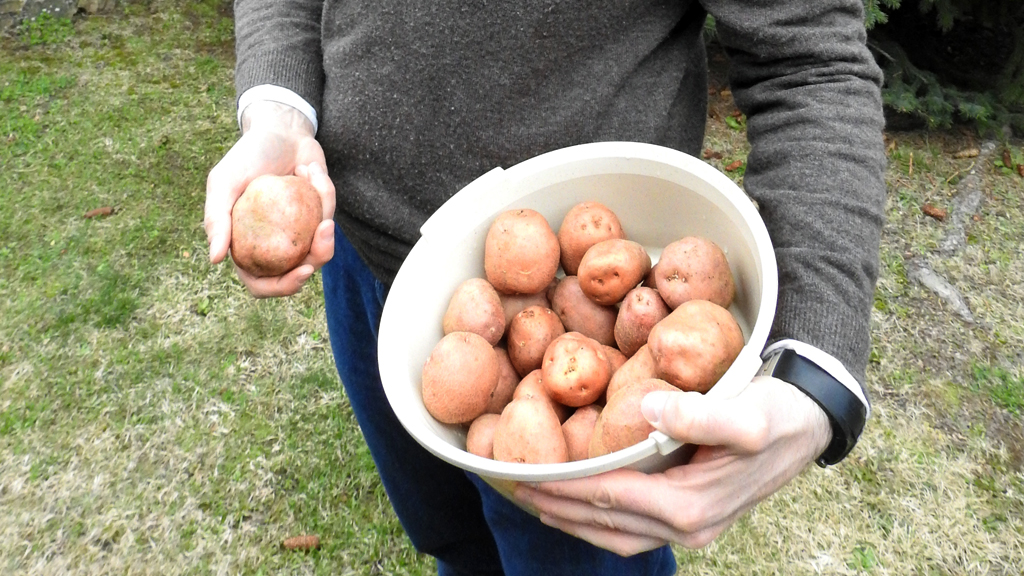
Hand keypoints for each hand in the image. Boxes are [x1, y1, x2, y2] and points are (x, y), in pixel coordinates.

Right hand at [204, 101, 335, 297]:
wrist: (279, 131)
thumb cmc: (247, 156)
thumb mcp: (224, 182)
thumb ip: (216, 219)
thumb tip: (215, 260)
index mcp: (247, 246)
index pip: (262, 283)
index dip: (281, 287)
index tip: (302, 272)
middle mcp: (274, 245)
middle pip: (299, 272)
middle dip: (317, 258)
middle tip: (325, 234)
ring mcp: (299, 233)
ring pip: (321, 248)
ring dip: (324, 216)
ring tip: (316, 179)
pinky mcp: (320, 216)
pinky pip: (329, 215)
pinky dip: (324, 191)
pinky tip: (311, 170)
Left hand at [512, 376, 830, 555]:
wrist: (811, 424)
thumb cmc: (776, 414)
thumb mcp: (745, 413)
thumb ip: (698, 415)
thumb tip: (644, 408)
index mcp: (690, 506)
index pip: (609, 499)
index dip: (565, 489)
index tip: (527, 477)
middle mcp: (687, 527)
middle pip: (605, 524)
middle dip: (559, 509)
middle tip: (516, 490)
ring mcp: (692, 527)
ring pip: (618, 534)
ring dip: (576, 521)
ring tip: (540, 501)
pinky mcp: (694, 516)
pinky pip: (635, 527)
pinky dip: (602, 518)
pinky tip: (587, 502)